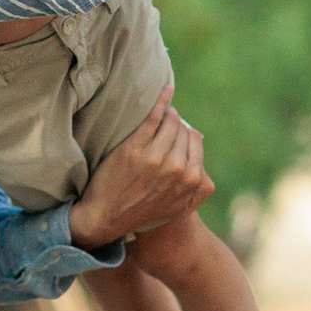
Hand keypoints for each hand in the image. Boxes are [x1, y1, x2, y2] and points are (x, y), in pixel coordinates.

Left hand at [69, 86, 212, 250]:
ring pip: (170, 122)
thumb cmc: (142, 212)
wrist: (106, 218)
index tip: (177, 130)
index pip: (195, 141)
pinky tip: (165, 92)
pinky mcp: (134, 149)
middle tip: (167, 120)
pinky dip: (160, 102)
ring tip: (163, 111)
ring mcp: (154, 158)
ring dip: (168, 112)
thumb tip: (204, 171)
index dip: (185, 133)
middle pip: (183, 130)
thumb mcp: (178, 208)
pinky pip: (152, 117)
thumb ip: (197, 191)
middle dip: (176, 123)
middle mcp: (176, 169)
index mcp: (191, 180)